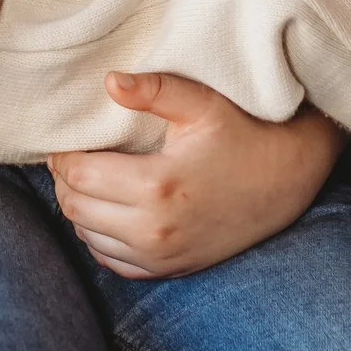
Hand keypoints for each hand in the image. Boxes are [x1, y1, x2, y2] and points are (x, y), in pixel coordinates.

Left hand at [49, 75, 342, 278]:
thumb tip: (108, 81)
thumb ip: (155, 89)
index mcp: (156, 186)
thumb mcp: (202, 105)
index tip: (70, 141)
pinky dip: (100, 236)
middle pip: (75, 208)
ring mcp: (161, 256)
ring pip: (87, 236)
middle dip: (67, 181)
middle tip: (76, 158)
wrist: (286, 182)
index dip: (64, 156)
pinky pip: (111, 260)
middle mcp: (154, 230)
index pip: (78, 176)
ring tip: (93, 181)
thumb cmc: (243, 135)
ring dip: (81, 208)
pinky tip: (111, 210)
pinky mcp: (168, 269)